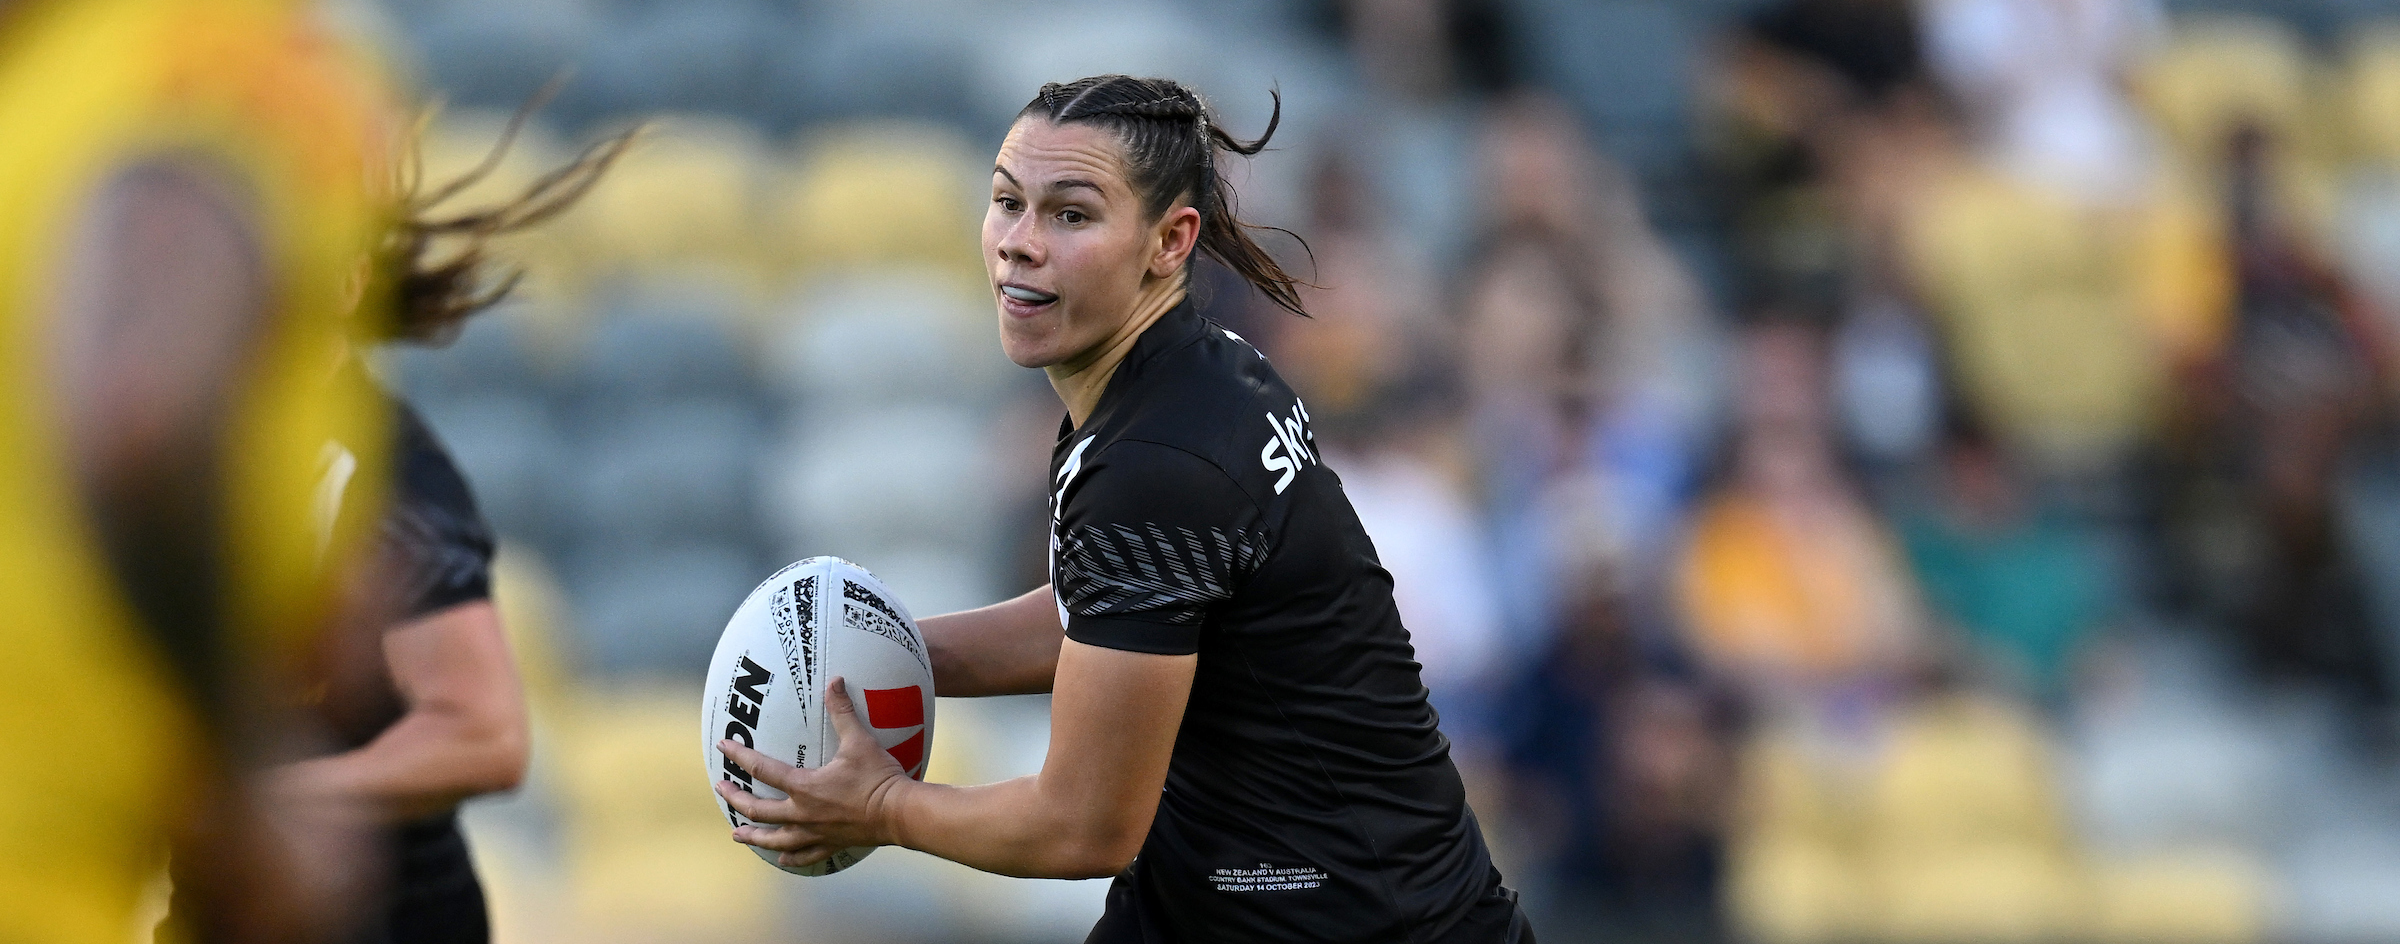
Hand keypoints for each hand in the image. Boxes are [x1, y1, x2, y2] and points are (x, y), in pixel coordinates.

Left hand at [715, 677, 910, 868]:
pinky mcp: (831, 844)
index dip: (739, 756)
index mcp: (804, 787)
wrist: (899, 814)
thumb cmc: (878, 777)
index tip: (722, 747)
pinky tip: (782, 860)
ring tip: (737, 834)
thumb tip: (835, 681)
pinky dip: (790, 858)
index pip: (762, 769)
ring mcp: (815, 833)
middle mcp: (802, 813)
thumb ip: (842, 711)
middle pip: (758, 810)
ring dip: (754, 837)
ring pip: (775, 840)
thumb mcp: (859, 741)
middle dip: (735, 800)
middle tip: (721, 791)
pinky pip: (805, 855)